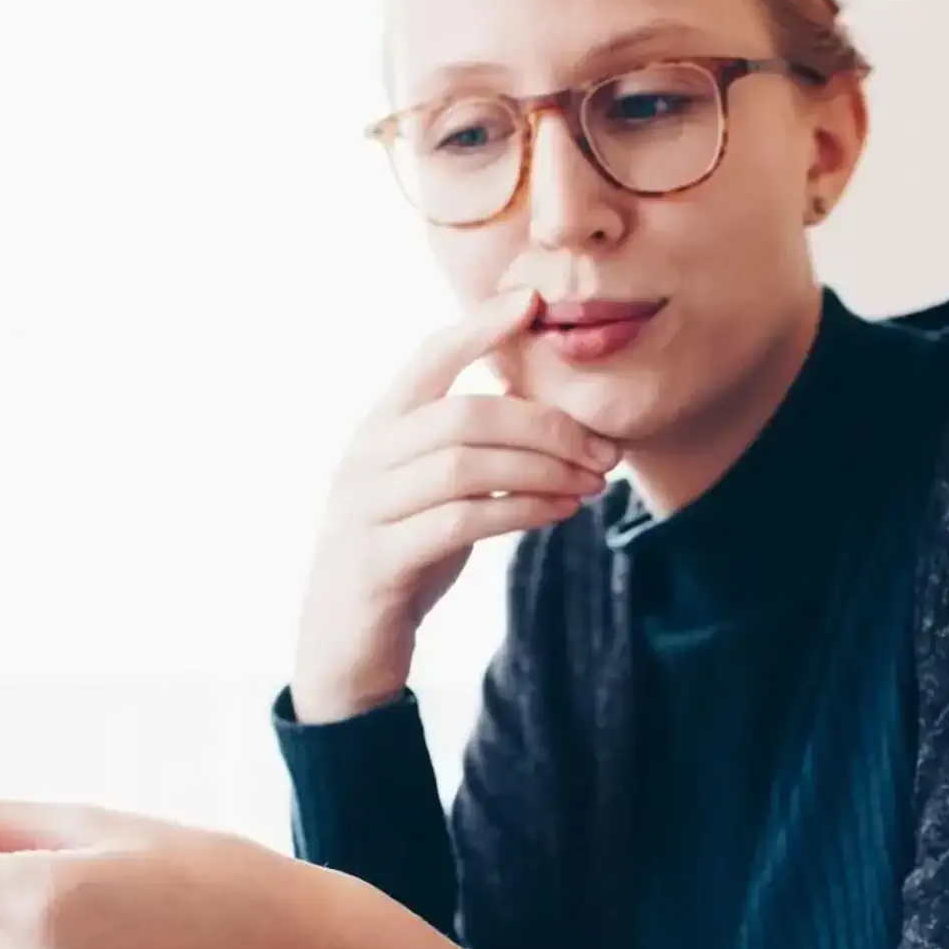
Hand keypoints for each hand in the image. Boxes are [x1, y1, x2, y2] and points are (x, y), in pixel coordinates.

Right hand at [291, 288, 619, 722]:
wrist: (345, 647)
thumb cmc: (403, 557)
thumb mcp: (432, 492)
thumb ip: (470, 450)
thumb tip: (549, 417)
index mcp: (378, 430)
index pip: (428, 359)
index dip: (479, 327)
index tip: (534, 300)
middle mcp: (365, 459)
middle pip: (463, 416)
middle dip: (544, 425)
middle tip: (603, 448)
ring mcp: (366, 509)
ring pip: (464, 466)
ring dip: (542, 470)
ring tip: (592, 483)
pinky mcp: (380, 560)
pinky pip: (460, 522)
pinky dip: (520, 510)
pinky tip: (561, 512)